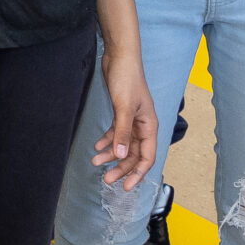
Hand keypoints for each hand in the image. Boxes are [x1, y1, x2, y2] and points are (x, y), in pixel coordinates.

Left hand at [91, 48, 158, 191]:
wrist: (119, 58)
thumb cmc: (127, 80)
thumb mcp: (124, 108)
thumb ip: (122, 132)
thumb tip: (120, 156)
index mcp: (149, 126)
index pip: (147, 157)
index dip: (138, 173)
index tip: (126, 187)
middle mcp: (142, 126)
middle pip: (133, 154)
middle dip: (120, 168)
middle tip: (106, 179)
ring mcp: (131, 120)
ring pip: (122, 145)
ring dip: (111, 155)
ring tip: (95, 162)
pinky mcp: (121, 113)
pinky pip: (115, 133)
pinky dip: (106, 141)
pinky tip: (96, 147)